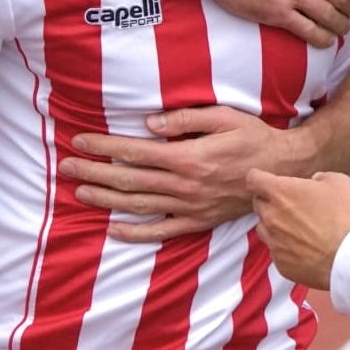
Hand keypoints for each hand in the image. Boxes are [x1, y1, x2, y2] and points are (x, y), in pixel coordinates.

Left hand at [63, 107, 306, 241]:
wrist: (284, 171)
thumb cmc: (253, 137)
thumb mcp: (224, 117)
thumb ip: (185, 120)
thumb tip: (148, 126)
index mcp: (188, 158)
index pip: (135, 152)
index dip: (104, 147)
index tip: (80, 141)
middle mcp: (185, 186)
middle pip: (129, 180)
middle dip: (94, 171)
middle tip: (65, 166)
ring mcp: (190, 207)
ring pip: (139, 205)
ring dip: (106, 199)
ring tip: (79, 191)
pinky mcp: (198, 222)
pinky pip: (161, 232)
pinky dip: (135, 233)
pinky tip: (113, 229)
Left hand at [244, 169, 349, 290]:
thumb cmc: (346, 216)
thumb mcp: (340, 183)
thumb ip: (320, 177)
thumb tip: (313, 181)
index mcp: (280, 192)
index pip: (253, 178)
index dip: (260, 178)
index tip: (270, 181)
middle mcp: (270, 216)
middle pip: (258, 204)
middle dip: (271, 202)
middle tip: (292, 205)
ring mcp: (273, 242)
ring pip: (264, 228)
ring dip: (275, 225)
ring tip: (298, 229)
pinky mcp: (280, 263)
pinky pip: (277, 251)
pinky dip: (286, 248)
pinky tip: (305, 249)